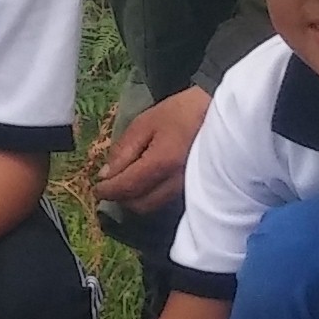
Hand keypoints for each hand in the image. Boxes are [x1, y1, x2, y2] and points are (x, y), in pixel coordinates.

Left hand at [98, 84, 212, 218]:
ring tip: (127, 182)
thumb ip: (124, 150)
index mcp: (161, 163)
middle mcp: (175, 183)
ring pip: (153, 206)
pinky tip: (146, 183)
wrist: (222, 113)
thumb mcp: (146, 123)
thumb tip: (106, 174)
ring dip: (136, 199)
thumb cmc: (182, 112)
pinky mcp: (196, 190)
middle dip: (121, 198)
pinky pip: (166, 201)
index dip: (107, 191)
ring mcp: (188, 189)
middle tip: (110, 184)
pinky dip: (151, 196)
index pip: (127, 187)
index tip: (96, 189)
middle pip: (140, 204)